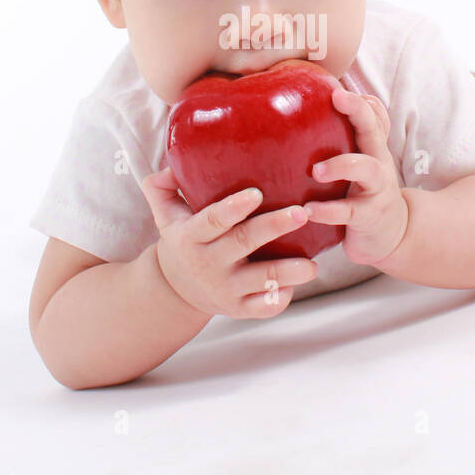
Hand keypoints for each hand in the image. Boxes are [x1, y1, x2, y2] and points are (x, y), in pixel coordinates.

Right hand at [141, 166, 319, 318]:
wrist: (174, 289)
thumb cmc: (181, 240)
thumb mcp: (165, 215)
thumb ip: (162, 187)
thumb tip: (172, 165)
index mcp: (192, 236)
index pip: (213, 220)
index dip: (234, 208)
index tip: (256, 193)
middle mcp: (209, 263)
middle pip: (244, 243)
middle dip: (275, 227)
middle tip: (302, 213)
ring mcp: (226, 289)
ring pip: (262, 279)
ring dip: (289, 272)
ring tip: (312, 264)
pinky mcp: (240, 309)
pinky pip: (264, 307)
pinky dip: (281, 297)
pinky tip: (297, 283)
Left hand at [303, 86, 409, 267]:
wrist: (395, 235)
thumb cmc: (367, 192)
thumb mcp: (363, 162)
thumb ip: (345, 140)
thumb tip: (307, 107)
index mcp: (372, 148)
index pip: (374, 116)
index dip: (360, 100)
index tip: (337, 88)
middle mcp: (378, 163)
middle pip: (375, 131)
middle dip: (359, 112)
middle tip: (337, 99)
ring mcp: (376, 190)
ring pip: (367, 170)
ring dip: (341, 165)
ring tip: (316, 171)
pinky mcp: (368, 217)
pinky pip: (349, 212)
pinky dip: (327, 211)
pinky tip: (308, 210)